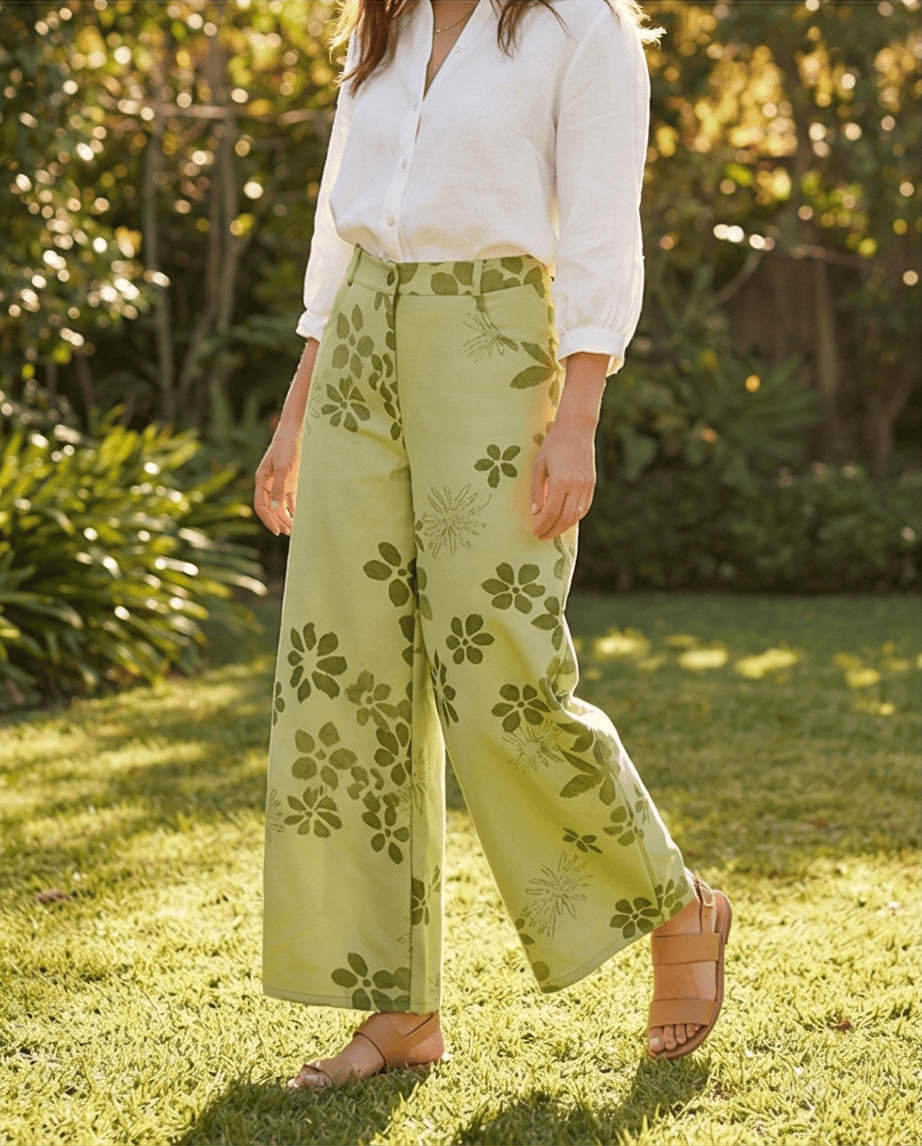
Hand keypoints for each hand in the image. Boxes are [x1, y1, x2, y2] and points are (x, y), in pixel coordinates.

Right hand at [254, 424, 301, 535]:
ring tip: (292, 529)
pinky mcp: (290, 481)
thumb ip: (279, 488)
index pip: (261, 505)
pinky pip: (289, 499)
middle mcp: (268, 484)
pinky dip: (293, 509)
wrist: (295, 432)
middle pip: (270, 508)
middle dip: (277, 521)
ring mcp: (279, 483)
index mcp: (261, 480)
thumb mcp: (284, 468)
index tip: (276, 531)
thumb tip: (275, 508)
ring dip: (285, 517)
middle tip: (287, 533)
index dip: (267, 519)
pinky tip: (298, 518)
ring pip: (279, 505)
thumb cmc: (287, 447)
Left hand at [530, 417, 595, 540]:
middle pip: (565, 518)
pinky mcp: (592, 483)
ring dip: (564, 526)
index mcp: (561, 482)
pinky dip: (575, 517)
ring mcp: (586, 486)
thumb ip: (537, 491)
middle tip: (542, 536)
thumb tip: (534, 513)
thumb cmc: (553, 445)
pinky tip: (566, 519)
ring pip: (577, 515)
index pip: (551, 512)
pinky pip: (585, 507)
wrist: (577, 428)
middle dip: (553, 530)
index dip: (542, 525)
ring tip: (552, 530)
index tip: (535, 532)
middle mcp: (576, 486)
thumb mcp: (539, 466)